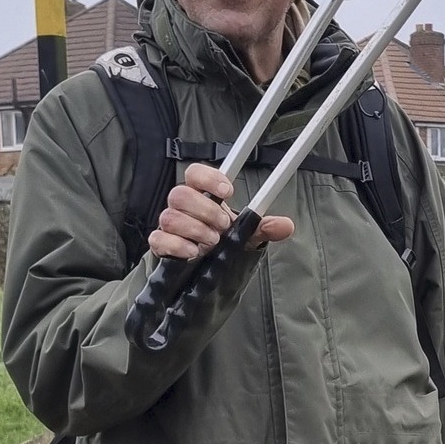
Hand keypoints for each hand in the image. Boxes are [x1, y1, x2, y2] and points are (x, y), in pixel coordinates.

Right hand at [149, 163, 294, 260]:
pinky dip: (177, 245)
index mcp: (201, 195)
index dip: (208, 177)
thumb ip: (262, 228)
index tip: (228, 191)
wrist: (203, 269)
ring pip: (170, 216)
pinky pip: (159, 239)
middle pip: (180, 194)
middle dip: (205, 210)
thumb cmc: (222, 242)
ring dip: (195, 229)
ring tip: (212, 241)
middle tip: (223, 225)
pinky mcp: (161, 245)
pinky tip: (193, 252)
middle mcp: (182, 207)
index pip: (195, 173)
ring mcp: (169, 225)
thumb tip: (285, 226)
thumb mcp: (245, 235)